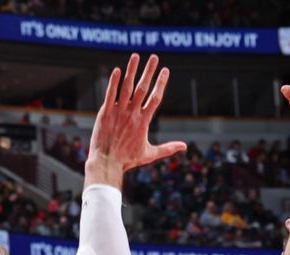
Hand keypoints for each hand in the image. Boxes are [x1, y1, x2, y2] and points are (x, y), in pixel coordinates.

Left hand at [86, 54, 186, 187]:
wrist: (106, 163)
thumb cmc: (127, 160)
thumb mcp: (149, 154)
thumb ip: (167, 148)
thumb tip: (184, 146)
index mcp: (143, 121)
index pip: (155, 98)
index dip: (161, 83)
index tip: (166, 70)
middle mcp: (132, 114)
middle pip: (142, 88)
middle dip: (149, 71)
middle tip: (154, 57)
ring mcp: (118, 113)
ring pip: (126, 88)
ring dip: (131, 71)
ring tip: (136, 56)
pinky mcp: (105, 114)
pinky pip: (110, 95)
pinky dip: (114, 82)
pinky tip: (117, 70)